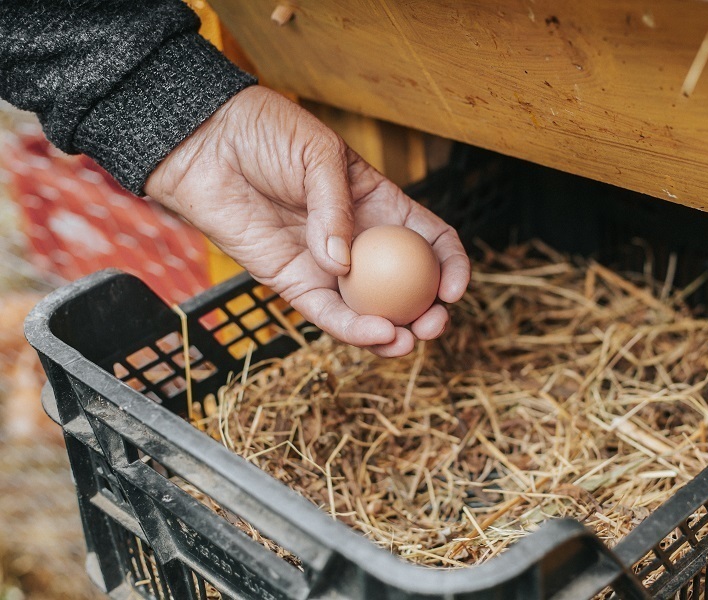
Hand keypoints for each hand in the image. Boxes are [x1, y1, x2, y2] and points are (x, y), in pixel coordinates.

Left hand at [145, 86, 469, 357]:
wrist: (207, 143)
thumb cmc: (266, 133)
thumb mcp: (318, 155)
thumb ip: (336, 208)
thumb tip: (343, 266)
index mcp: (380, 205)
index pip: (429, 242)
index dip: (450, 267)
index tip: (455, 290)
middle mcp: (360, 242)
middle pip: (406, 287)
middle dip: (427, 313)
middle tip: (432, 326)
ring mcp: (327, 267)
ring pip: (370, 312)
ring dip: (394, 333)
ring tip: (406, 341)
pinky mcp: (292, 283)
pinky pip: (327, 315)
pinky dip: (352, 330)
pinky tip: (376, 335)